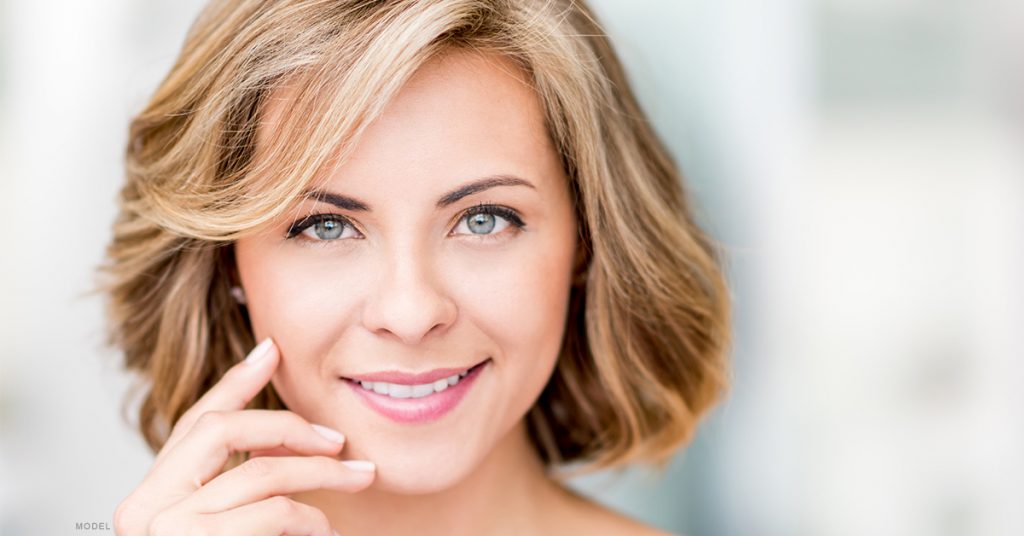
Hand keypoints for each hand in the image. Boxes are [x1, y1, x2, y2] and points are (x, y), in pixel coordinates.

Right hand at [113, 338, 373, 534]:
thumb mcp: (230, 518)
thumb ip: (242, 480)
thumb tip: (291, 429)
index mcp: (152, 494)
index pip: (196, 422)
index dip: (236, 383)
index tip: (273, 350)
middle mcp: (144, 508)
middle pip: (221, 432)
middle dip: (288, 426)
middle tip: (340, 441)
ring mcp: (163, 532)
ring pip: (258, 474)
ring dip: (321, 474)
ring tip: (360, 477)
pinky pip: (268, 515)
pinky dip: (308, 518)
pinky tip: (325, 531)